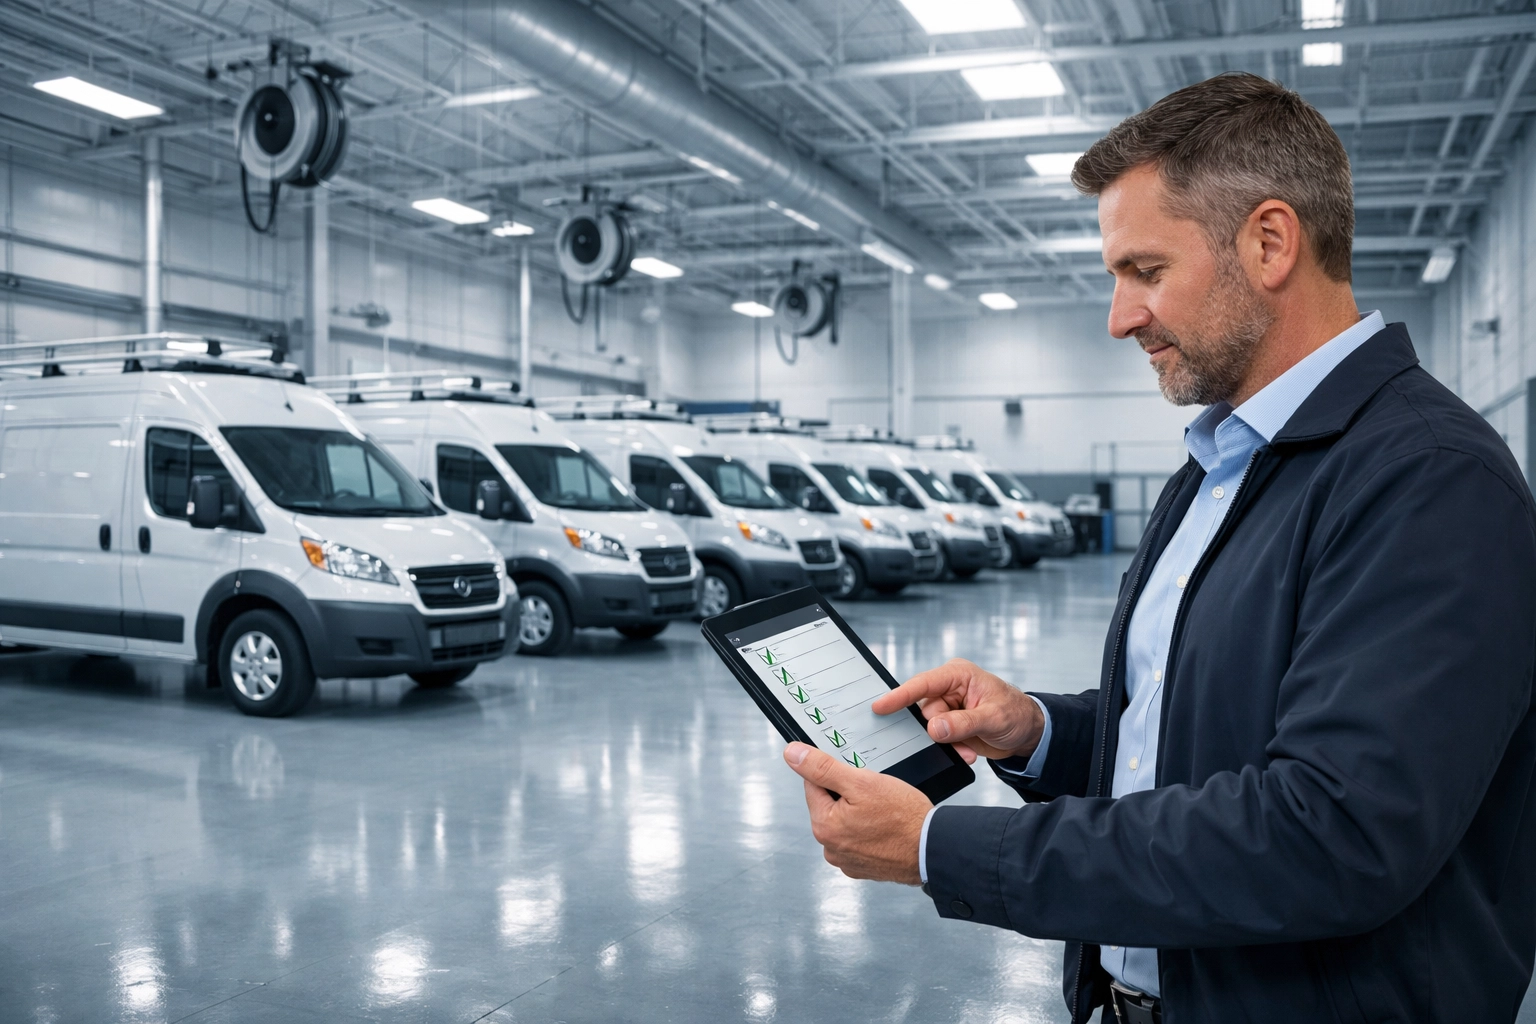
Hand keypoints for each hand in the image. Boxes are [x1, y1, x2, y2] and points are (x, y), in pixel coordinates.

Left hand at [783, 742, 930, 884]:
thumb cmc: (903, 818)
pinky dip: (869, 831)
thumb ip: (823, 767)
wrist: (932, 849)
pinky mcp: (863, 867)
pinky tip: (886, 828)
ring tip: (883, 813)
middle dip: (849, 794)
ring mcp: (847, 860)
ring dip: (859, 813)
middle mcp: (830, 847)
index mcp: (823, 825)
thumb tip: (793, 754)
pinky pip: (859, 839)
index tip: (857, 776)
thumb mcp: (861, 782)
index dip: (837, 774)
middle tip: (875, 795)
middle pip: (830, 804)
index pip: (814, 784)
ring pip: (845, 821)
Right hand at [871, 658, 1043, 764]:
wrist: (1028, 733)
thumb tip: (934, 728)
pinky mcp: (949, 725)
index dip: (900, 695)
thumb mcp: (993, 718)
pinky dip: (951, 749)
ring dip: (947, 742)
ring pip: (930, 729)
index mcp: (957, 675)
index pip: (923, 684)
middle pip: (924, 712)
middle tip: (959, 739)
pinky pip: (938, 740)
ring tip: (968, 747)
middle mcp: (948, 689)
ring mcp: (947, 708)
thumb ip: (963, 723)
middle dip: (938, 730)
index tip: (880, 706)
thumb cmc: (1016, 714)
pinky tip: (968, 751)